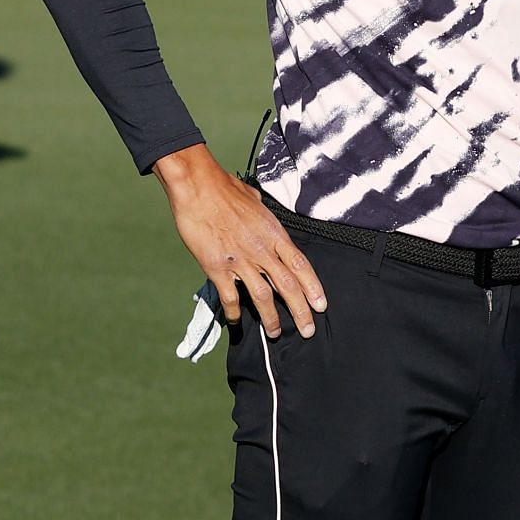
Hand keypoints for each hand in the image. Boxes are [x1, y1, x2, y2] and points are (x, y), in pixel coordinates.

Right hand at [153, 144, 325, 338]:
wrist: (198, 186)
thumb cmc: (225, 188)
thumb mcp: (255, 200)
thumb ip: (263, 216)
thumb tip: (263, 217)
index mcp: (274, 232)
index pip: (301, 264)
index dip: (313, 287)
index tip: (321, 304)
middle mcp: (262, 249)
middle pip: (288, 284)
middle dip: (301, 310)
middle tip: (308, 329)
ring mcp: (240, 259)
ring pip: (262, 295)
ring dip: (271, 317)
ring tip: (276, 333)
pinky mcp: (217, 266)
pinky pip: (230, 295)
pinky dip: (235, 311)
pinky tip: (237, 321)